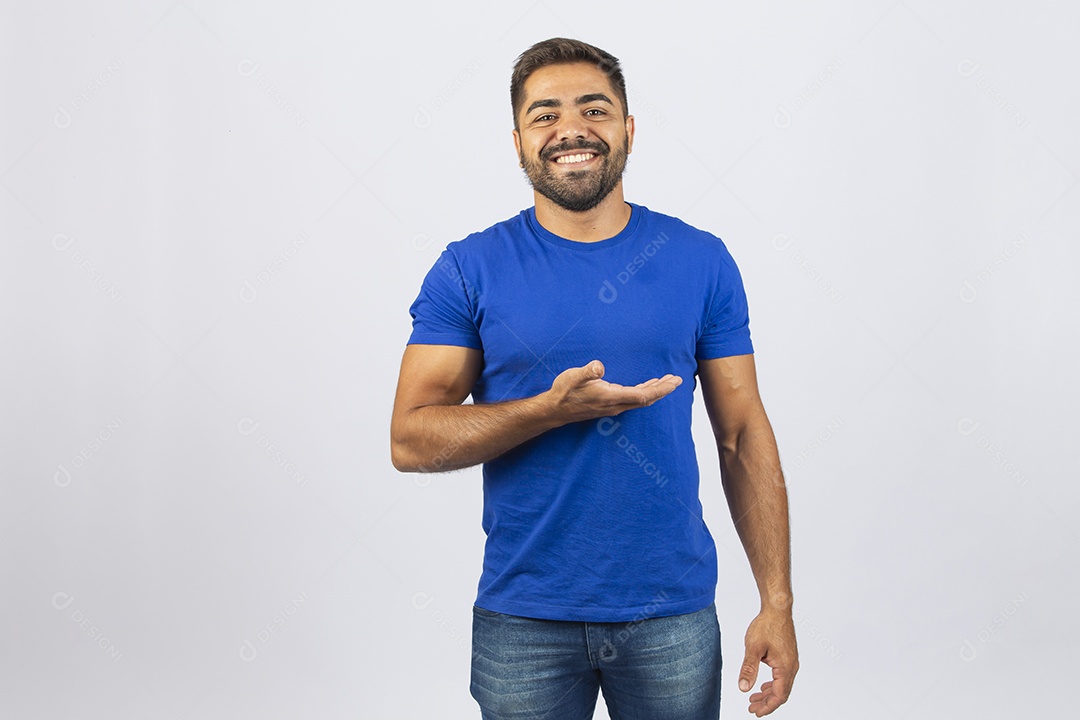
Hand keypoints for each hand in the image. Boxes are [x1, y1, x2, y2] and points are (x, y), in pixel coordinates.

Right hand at [545, 360, 681, 423]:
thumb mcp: (573, 377)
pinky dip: (645, 392)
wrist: (555, 410)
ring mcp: (613, 407)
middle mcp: (615, 405)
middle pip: (647, 399)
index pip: (643, 395)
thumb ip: (587, 372)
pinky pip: (634, 400)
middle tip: (677, 379)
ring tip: (667, 381)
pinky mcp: (610, 406)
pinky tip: (647, 386)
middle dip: (663, 390)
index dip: (661, 389)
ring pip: (641, 400)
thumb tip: (599, 366)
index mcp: (611, 397)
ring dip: (655, 391)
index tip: (674, 382)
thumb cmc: (564, 391)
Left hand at [739, 609, 798, 715]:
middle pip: (781, 693)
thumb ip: (748, 669)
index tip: (756, 712)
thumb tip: (743, 688)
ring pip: (782, 685)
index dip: (767, 706)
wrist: (777, 609)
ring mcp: (791, 662)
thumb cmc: (766, 625)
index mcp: (785, 667)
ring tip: (754, 699)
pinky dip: (772, 684)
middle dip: (767, 703)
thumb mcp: (753, 648)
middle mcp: (792, 667)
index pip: (779, 695)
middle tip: (752, 708)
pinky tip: (763, 686)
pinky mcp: (788, 657)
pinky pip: (782, 677)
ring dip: (768, 694)